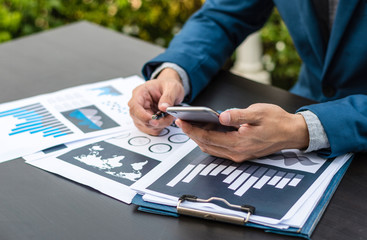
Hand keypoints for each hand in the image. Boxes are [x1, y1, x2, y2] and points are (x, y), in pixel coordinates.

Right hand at [128, 68, 184, 134]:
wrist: (170, 89)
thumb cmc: (168, 85)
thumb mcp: (172, 87)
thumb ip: (168, 97)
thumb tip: (163, 108)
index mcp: (140, 93)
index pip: (134, 107)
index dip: (143, 116)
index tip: (154, 121)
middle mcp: (138, 105)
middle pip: (139, 119)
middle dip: (155, 122)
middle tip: (169, 118)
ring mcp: (141, 114)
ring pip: (145, 126)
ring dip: (159, 126)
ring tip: (169, 117)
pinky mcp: (146, 121)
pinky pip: (151, 129)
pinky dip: (160, 127)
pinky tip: (166, 120)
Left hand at [175, 103, 308, 161]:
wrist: (292, 133)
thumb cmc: (277, 121)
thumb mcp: (259, 113)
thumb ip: (239, 115)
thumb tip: (222, 117)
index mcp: (239, 143)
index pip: (208, 138)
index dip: (193, 130)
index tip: (181, 122)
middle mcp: (237, 152)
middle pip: (207, 145)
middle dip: (192, 134)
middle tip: (181, 122)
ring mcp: (239, 154)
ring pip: (212, 148)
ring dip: (199, 138)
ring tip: (191, 125)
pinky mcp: (241, 152)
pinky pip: (219, 148)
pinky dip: (210, 140)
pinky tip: (206, 130)